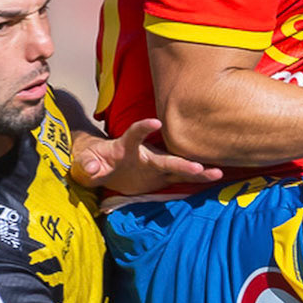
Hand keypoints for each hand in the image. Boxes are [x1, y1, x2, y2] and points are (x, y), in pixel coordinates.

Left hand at [70, 118, 222, 194]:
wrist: (104, 167)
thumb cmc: (92, 161)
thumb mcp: (84, 164)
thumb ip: (87, 165)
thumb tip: (92, 168)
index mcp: (125, 147)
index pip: (134, 134)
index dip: (143, 127)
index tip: (155, 122)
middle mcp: (145, 154)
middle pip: (165, 157)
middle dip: (182, 162)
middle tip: (199, 166)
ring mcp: (155, 166)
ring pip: (178, 168)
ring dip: (197, 171)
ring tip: (217, 172)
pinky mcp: (160, 177)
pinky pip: (180, 180)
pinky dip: (195, 180)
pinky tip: (214, 179)